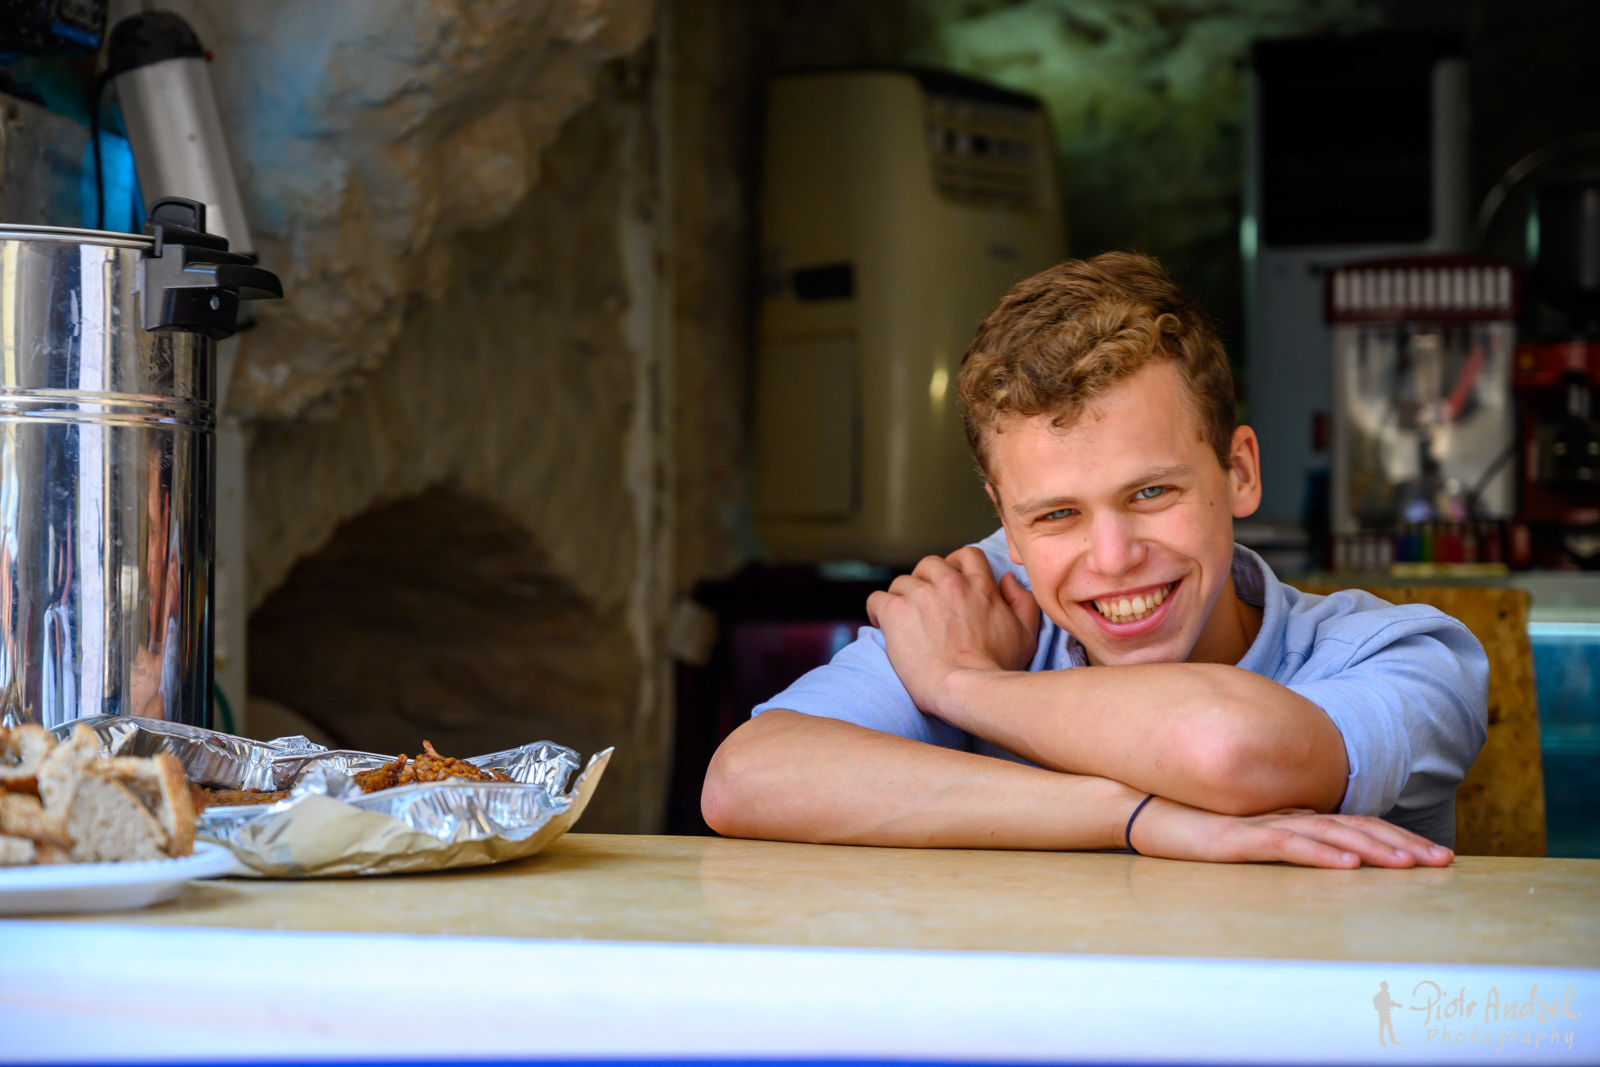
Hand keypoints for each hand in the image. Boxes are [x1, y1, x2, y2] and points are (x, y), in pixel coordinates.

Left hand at [865, 547, 1040, 719]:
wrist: (966, 689)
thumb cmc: (996, 669)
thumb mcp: (1026, 633)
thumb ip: (1022, 600)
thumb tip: (1008, 580)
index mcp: (979, 585)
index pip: (966, 555)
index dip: (955, 566)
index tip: (949, 583)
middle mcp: (949, 583)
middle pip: (929, 564)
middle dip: (924, 580)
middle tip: (923, 605)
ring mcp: (920, 595)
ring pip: (902, 582)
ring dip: (902, 598)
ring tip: (904, 621)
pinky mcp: (895, 612)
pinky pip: (877, 599)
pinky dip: (878, 610)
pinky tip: (882, 624)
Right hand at [1129, 796, 1453, 868]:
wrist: (1132, 800)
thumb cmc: (1182, 818)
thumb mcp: (1238, 830)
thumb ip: (1273, 832)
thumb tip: (1307, 839)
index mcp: (1287, 816)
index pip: (1352, 825)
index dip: (1394, 838)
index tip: (1432, 854)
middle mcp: (1283, 815)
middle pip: (1354, 828)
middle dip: (1402, 845)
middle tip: (1444, 861)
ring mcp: (1261, 824)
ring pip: (1330, 836)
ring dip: (1374, 850)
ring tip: (1410, 865)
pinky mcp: (1236, 837)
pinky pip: (1286, 844)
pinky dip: (1321, 852)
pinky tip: (1347, 862)